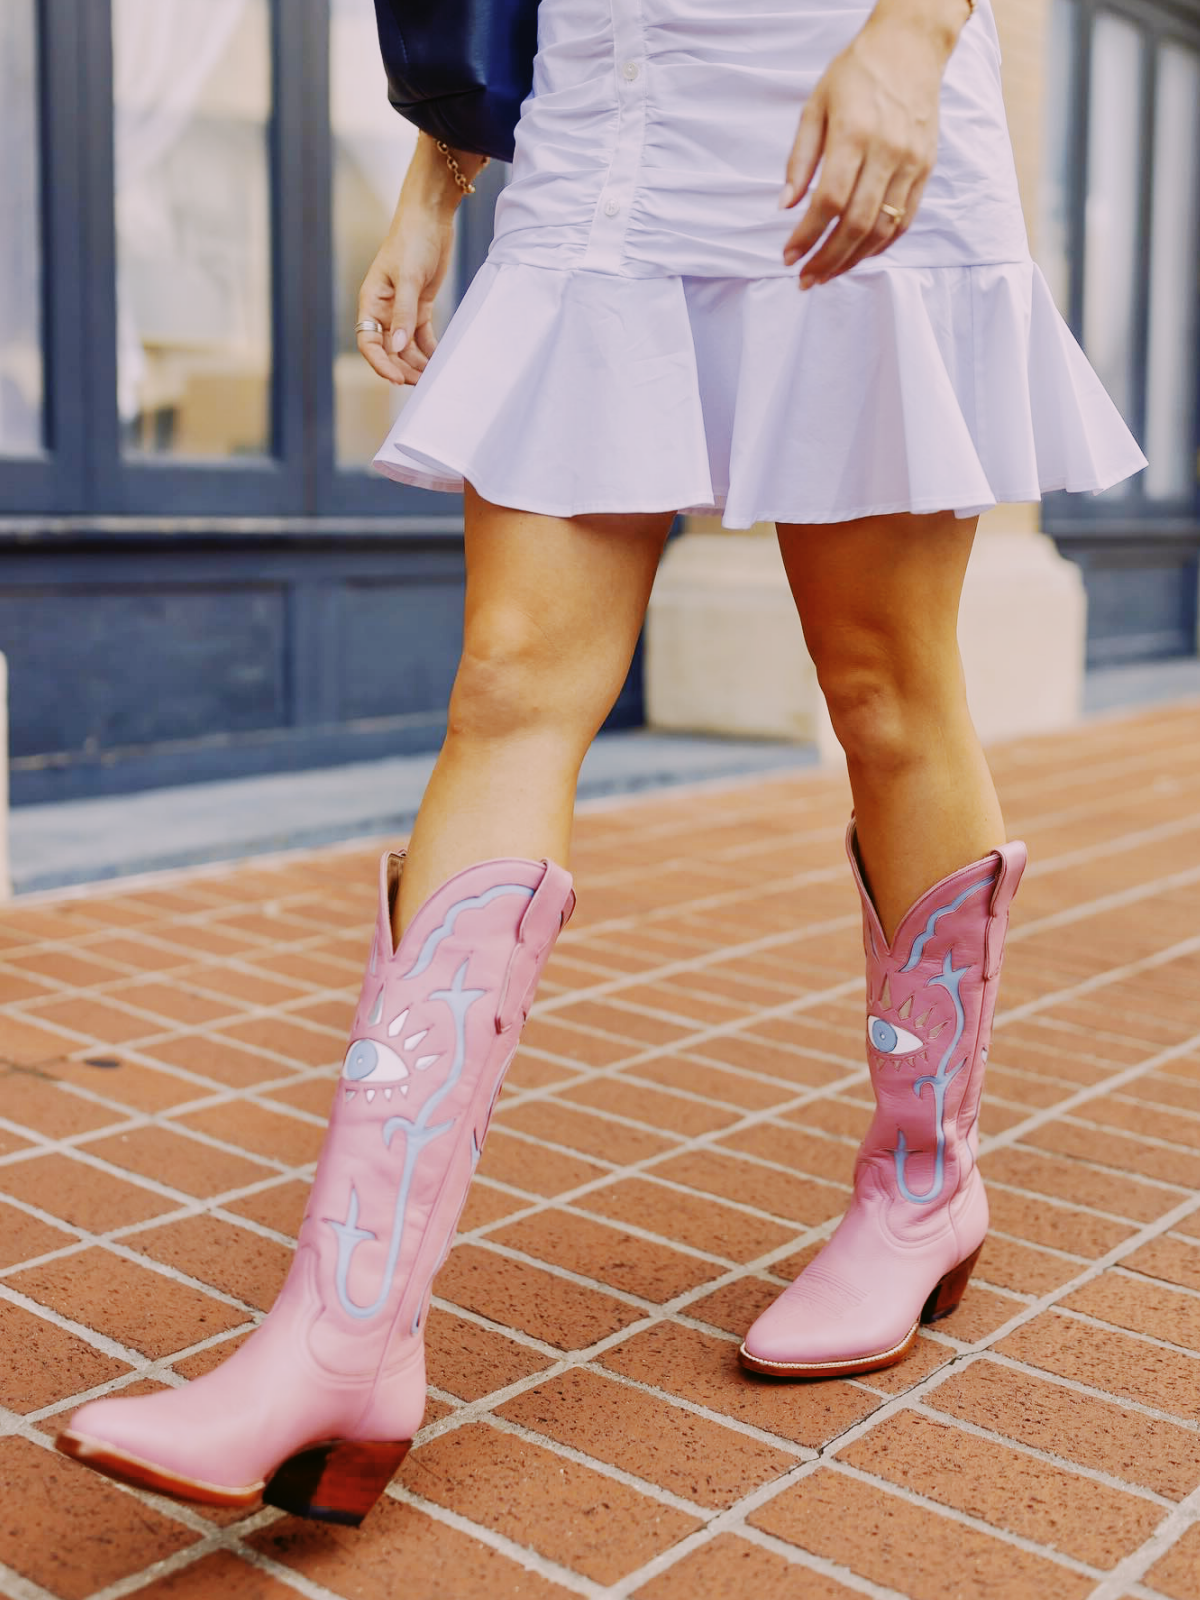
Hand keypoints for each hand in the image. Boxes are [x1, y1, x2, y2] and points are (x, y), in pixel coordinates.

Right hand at [356, 208, 455, 385]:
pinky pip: (422, 337)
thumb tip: (396, 348)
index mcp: (371, 302)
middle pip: (389, 350)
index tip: (397, 379)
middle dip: (403, 368)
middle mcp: (383, 310)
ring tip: (433, 376)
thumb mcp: (408, 278)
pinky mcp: (419, 307)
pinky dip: (429, 350)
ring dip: (418, 363)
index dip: (381, 364)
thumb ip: (403, 314)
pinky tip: (439, 360)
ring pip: (406, 347)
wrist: (430, 218)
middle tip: (422, 382)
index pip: (368, 342)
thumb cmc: (412, 241)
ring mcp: (401, 310)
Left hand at [780, 12, 953, 288]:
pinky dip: (880, 245)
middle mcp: (887, 151)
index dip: (807, 235)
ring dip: (852, 259)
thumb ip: (800, 158)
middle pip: (856, 223)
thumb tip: (786, 206)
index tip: (788, 256)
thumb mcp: (815, 106)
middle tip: (805, 279)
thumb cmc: (856, 73)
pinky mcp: (925, 169)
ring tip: (827, 274)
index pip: (829, 200)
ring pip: (882, 229)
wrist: (910, 47)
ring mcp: (910, 162)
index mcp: (854, 134)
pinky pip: (904, 220)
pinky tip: (857, 256)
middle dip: (827, 259)